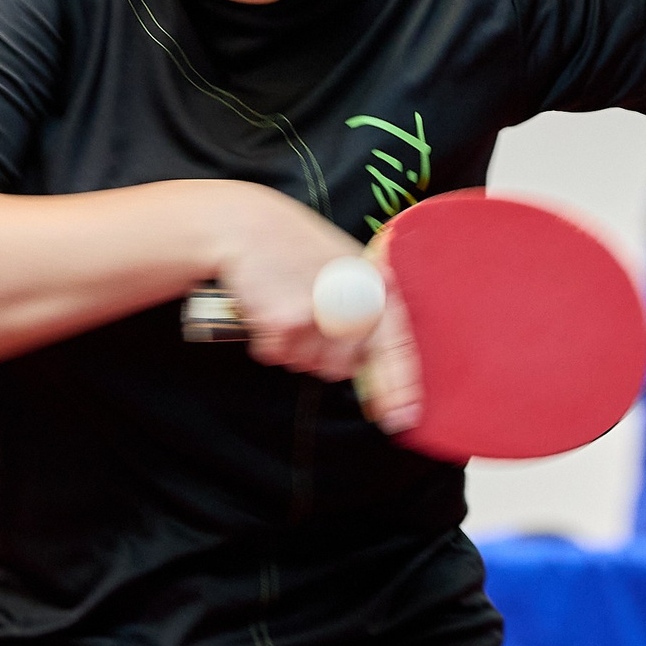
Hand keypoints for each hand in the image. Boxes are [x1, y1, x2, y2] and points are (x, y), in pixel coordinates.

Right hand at [208, 185, 422, 432]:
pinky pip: (279, 356)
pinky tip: (267, 306)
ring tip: (286, 304)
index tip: (401, 419)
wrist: (244, 225)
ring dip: (296, 347)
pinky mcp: (285, 324)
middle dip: (326, 353)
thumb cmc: (293, 245)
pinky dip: (270, 341)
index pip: (398, 348)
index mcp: (375, 285)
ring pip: (311, 365)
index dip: (400, 388)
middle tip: (307, 315)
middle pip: (346, 365)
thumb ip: (362, 307)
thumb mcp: (344, 266)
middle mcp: (351, 302)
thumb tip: (367, 362)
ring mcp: (319, 315)